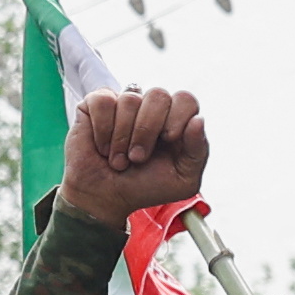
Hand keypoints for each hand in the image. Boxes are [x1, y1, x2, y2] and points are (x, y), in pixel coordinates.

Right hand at [62, 86, 205, 225]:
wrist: (106, 198)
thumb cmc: (144, 187)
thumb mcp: (183, 181)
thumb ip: (198, 151)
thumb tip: (198, 120)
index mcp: (175, 120)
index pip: (186, 99)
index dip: (178, 118)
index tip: (168, 140)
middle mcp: (151, 107)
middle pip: (158, 95)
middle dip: (147, 130)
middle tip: (138, 157)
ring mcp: (123, 104)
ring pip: (130, 99)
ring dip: (122, 138)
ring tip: (119, 158)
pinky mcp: (96, 104)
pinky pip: (103, 101)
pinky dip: (103, 129)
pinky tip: (102, 146)